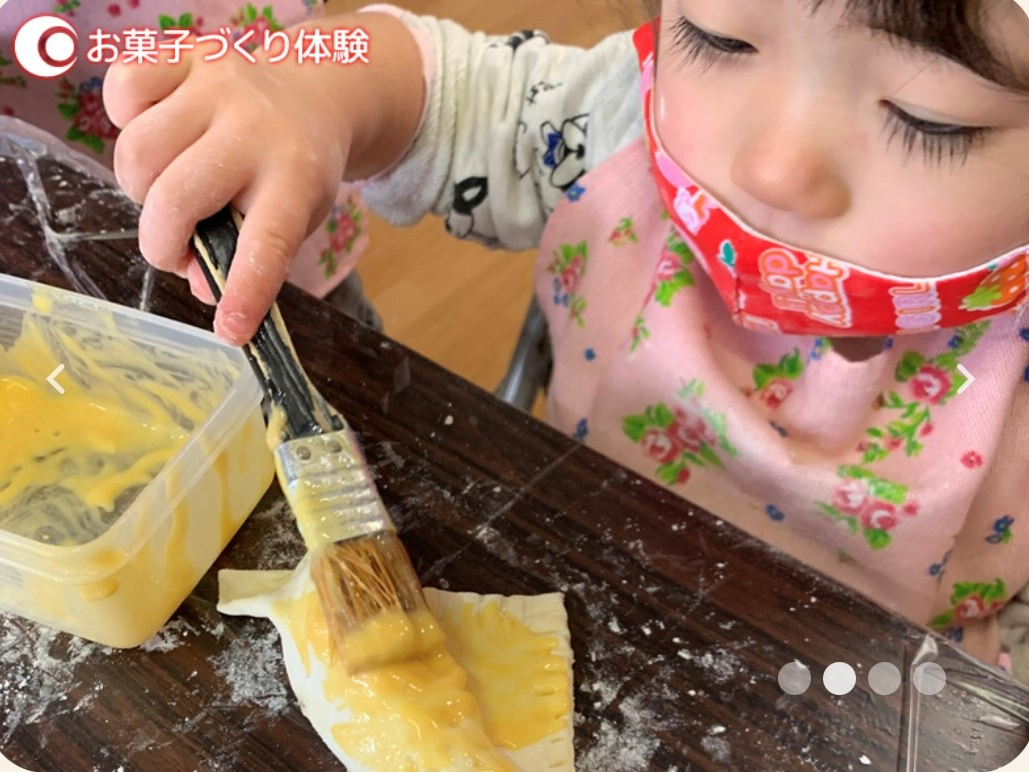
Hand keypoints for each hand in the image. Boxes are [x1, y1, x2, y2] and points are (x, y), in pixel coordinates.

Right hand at [104, 41, 349, 344]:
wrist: (314, 98)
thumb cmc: (293, 173)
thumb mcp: (291, 221)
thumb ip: (252, 259)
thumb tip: (203, 290)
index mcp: (296, 177)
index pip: (267, 242)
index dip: (244, 291)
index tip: (230, 332)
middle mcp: (256, 128)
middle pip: (174, 197)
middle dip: (162, 243)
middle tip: (178, 249)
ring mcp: (218, 86)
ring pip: (137, 152)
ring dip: (141, 191)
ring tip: (171, 194)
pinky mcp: (186, 54)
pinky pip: (122, 90)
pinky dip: (126, 123)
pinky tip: (162, 139)